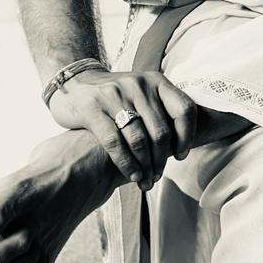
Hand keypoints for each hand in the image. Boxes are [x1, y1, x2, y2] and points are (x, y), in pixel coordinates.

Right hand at [48, 69, 196, 188]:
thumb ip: (160, 111)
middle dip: (161, 160)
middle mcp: (138, 85)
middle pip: (160, 131)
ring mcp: (115, 95)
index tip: (180, 155)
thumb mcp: (142, 93)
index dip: (186, 136)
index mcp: (156, 81)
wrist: (75, 83)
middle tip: (157, 176)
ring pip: (139, 139)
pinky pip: (114, 142)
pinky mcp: (93, 108)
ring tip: (145, 180)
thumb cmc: (117, 97)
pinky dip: (126, 163)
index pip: (184, 109)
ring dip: (145, 166)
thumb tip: (182, 147)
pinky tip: (131, 175)